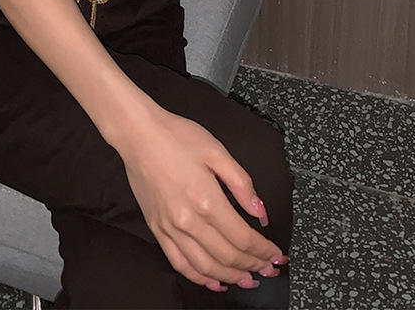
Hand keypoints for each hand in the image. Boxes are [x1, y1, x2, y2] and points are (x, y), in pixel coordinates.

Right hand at [115, 107, 287, 291]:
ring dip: (231, 277)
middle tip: (269, 269)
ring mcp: (170, 227)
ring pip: (206, 266)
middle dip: (253, 266)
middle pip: (228, 256)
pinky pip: (179, 263)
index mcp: (207, 200)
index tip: (276, 254)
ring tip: (248, 279)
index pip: (243, 238)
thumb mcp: (217, 151)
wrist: (138, 134)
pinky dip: (199, 277)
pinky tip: (213, 280)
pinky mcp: (156, 228)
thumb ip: (242, 183)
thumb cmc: (175, 136)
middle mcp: (188, 220)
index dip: (263, 250)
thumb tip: (260, 212)